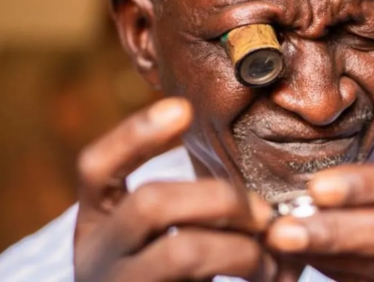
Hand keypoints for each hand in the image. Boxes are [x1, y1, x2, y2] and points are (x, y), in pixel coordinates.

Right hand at [72, 98, 275, 281]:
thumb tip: (277, 207)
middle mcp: (97, 258)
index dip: (135, 135)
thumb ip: (200, 215)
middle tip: (264, 215)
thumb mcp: (162, 244)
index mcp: (98, 226)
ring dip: (243, 250)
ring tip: (273, 267)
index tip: (183, 109)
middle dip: (222, 198)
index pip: (96, 168)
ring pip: (182, 253)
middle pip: (151, 202)